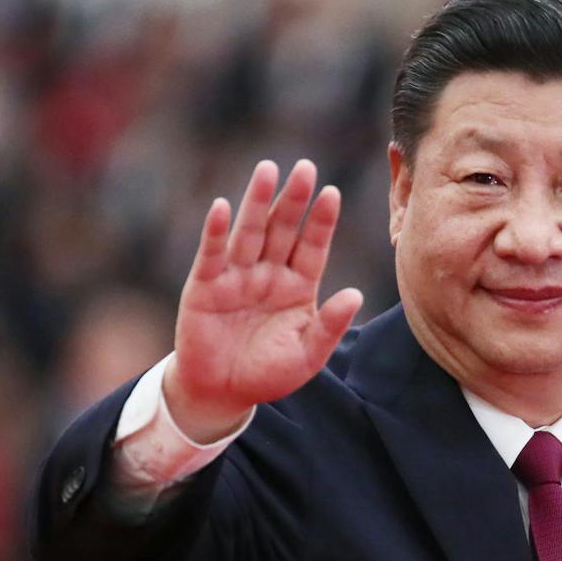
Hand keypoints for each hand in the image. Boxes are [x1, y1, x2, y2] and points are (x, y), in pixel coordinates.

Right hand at [164, 159, 362, 441]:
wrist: (223, 393)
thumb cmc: (268, 372)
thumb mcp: (308, 354)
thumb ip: (331, 325)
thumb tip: (355, 295)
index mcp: (297, 286)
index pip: (312, 246)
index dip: (321, 221)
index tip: (332, 193)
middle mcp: (268, 274)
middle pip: (283, 229)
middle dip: (293, 199)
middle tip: (305, 167)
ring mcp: (236, 277)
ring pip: (250, 232)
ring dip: (257, 201)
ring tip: (267, 169)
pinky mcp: (205, 286)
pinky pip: (212, 254)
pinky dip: (216, 231)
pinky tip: (223, 207)